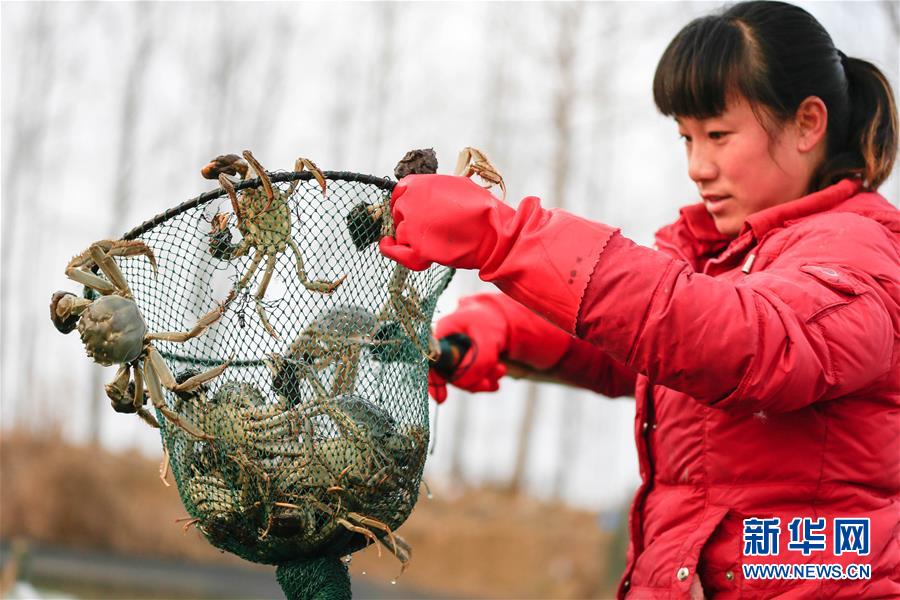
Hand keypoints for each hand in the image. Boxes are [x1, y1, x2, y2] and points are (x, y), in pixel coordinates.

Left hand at [379, 174, 515, 270]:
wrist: (494, 233)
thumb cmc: (481, 208)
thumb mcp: (456, 185)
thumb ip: (435, 190)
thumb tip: (428, 196)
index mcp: (418, 184)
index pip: (399, 192)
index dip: (403, 201)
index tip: (409, 209)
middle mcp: (409, 203)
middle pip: (398, 213)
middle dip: (408, 219)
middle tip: (428, 226)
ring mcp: (411, 227)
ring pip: (400, 232)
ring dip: (411, 236)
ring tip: (434, 238)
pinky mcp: (417, 250)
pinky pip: (396, 252)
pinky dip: (390, 250)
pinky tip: (386, 245)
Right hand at [428, 296, 508, 402]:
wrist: (498, 317)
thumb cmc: (488, 321)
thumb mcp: (487, 338)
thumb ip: (477, 360)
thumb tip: (465, 382)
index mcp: (442, 333)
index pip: (431, 361)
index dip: (434, 381)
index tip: (441, 399)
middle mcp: (442, 346)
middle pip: (447, 374)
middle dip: (472, 381)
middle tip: (493, 379)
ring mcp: (451, 356)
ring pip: (460, 380)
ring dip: (482, 380)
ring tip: (500, 371)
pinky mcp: (461, 363)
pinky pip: (469, 380)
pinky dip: (484, 381)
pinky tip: (496, 378)